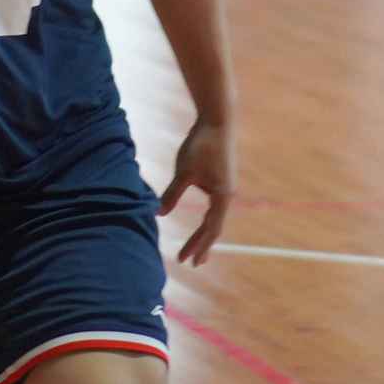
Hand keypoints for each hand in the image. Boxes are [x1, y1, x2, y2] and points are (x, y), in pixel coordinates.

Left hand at [161, 112, 235, 263]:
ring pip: (216, 216)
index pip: (210, 229)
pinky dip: (208, 217)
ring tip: (199, 245)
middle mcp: (226, 195)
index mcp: (221, 196)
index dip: (197, 245)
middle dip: (204, 245)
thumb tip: (158, 213)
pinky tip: (204, 218)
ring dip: (207, 232)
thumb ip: (172, 194)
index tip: (185, 260)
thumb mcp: (184, 172)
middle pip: (215, 226)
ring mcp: (225, 186)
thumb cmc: (202, 145)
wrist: (218, 120)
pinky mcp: (221, 177)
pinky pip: (215, 204)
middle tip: (193, 263)